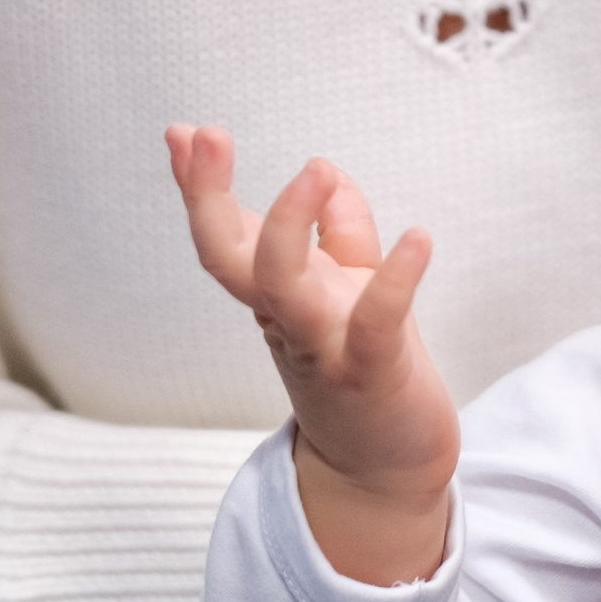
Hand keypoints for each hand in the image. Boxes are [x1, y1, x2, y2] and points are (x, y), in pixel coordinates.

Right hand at [166, 126, 456, 578]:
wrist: (386, 468)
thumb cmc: (364, 369)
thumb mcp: (349, 287)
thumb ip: (340, 230)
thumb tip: (326, 169)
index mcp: (276, 295)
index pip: (227, 235)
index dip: (201, 186)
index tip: (182, 133)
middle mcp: (287, 317)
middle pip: (230, 257)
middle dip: (208, 198)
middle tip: (204, 136)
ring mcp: (323, 345)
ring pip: (283, 287)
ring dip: (288, 227)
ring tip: (310, 170)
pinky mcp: (372, 372)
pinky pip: (376, 322)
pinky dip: (395, 278)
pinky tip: (418, 238)